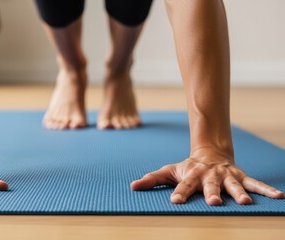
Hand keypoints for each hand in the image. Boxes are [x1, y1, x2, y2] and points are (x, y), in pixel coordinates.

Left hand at [131, 148, 283, 204]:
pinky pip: (254, 182)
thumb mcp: (169, 171)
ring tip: (247, 203)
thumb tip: (132, 186)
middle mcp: (209, 175)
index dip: (179, 193)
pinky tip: (278, 197)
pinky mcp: (240, 176)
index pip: (183, 185)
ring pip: (234, 185)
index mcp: (191, 174)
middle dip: (212, 194)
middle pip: (210, 185)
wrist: (210, 153)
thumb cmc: (187, 167)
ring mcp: (226, 175)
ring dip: (239, 193)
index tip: (175, 201)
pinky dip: (266, 189)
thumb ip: (152, 178)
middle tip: (214, 203)